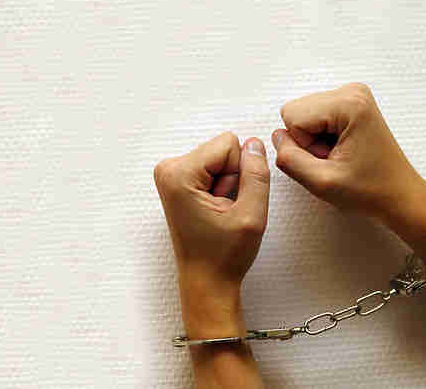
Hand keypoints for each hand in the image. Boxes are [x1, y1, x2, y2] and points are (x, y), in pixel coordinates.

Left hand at [154, 132, 269, 338]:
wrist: (206, 281)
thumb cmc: (222, 257)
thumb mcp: (251, 215)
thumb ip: (256, 174)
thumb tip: (255, 144)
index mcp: (179, 174)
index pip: (229, 143)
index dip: (240, 172)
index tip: (229, 202)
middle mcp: (168, 169)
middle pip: (222, 149)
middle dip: (232, 178)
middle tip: (224, 210)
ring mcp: (171, 175)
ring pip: (220, 159)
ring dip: (226, 185)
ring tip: (219, 212)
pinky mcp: (178, 181)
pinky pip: (212, 168)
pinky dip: (219, 188)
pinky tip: (214, 211)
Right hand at [272, 82, 423, 216]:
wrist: (399, 195)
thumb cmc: (371, 190)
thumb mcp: (321, 182)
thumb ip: (289, 158)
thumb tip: (276, 137)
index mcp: (349, 104)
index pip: (291, 115)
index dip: (302, 145)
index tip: (328, 159)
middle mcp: (352, 92)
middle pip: (296, 111)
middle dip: (307, 140)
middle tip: (333, 158)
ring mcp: (353, 95)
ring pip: (303, 114)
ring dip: (313, 140)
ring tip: (338, 155)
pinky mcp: (351, 104)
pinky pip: (314, 116)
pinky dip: (321, 136)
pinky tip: (341, 149)